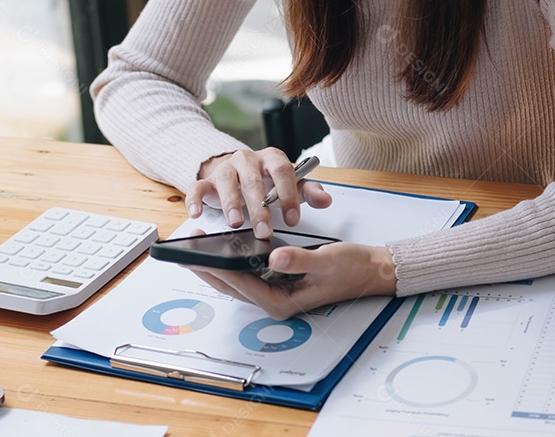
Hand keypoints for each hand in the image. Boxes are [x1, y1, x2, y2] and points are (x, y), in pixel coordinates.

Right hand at [186, 149, 331, 237]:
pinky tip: (198, 214)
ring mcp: (225, 169)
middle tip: (264, 231)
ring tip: (235, 223)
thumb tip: (325, 200)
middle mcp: (247, 160)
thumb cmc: (266, 181)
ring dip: (231, 203)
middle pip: (253, 180)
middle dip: (259, 207)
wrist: (237, 171)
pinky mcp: (206, 180)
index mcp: (271, 158)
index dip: (287, 194)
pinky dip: (195, 199)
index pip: (282, 171)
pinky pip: (197, 187)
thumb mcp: (290, 185)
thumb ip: (308, 192)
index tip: (292, 219)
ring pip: (226, 181)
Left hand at [187, 242, 397, 319]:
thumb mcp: (327, 261)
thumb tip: (274, 258)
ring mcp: (277, 294)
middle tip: (183, 254)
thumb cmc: (352, 269)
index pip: (242, 285)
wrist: (371, 271)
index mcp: (284, 302)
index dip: (218, 270)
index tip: (197, 257)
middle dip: (207, 270)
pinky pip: (249, 276)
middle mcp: (276, 302)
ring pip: (237, 282)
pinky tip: (221, 253)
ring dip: (216, 268)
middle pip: (232, 286)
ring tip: (194, 252)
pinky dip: (233, 264)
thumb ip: (300, 260)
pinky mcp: (279, 284)